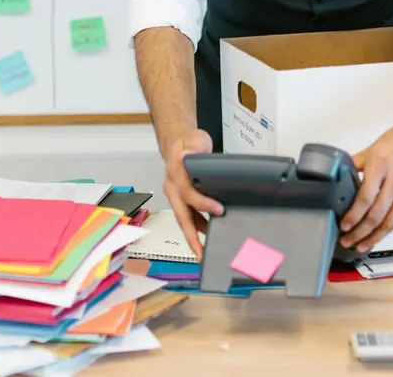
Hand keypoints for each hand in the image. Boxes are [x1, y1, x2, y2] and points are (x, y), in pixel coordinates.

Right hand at [159, 128, 222, 259]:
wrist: (178, 142)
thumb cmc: (188, 142)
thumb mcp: (194, 139)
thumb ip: (194, 147)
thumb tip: (188, 155)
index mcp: (175, 175)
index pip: (188, 194)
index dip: (203, 204)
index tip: (219, 210)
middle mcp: (173, 189)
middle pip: (182, 217)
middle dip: (191, 237)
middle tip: (201, 253)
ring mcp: (176, 196)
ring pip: (185, 220)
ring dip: (195, 237)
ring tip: (205, 253)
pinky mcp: (182, 200)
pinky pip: (189, 217)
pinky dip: (199, 228)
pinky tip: (210, 234)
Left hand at [339, 121, 392, 252]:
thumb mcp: (371, 149)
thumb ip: (355, 165)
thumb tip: (337, 178)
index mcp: (380, 166)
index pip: (365, 198)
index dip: (353, 216)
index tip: (344, 226)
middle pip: (377, 216)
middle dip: (360, 233)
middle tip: (348, 241)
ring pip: (391, 222)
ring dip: (375, 237)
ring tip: (362, 245)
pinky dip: (389, 227)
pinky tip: (379, 233)